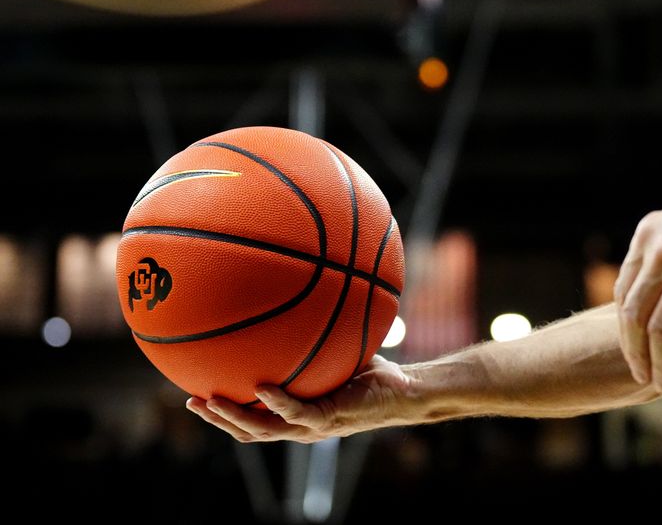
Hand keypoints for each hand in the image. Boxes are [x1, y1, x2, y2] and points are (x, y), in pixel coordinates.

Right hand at [186, 355, 411, 442]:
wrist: (404, 392)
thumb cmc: (371, 373)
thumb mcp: (336, 351)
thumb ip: (314, 335)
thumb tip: (299, 297)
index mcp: (296, 413)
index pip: (253, 419)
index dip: (225, 413)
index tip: (198, 392)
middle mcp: (299, 425)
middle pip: (247, 430)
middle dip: (218, 418)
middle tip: (190, 399)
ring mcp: (312, 427)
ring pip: (262, 430)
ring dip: (233, 418)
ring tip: (208, 401)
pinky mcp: (328, 419)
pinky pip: (296, 413)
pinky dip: (276, 402)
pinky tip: (261, 387)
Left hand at [614, 169, 661, 392]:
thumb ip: (660, 259)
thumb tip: (646, 300)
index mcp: (647, 236)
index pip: (624, 294)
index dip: (626, 330)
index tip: (635, 352)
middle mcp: (661, 251)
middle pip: (634, 316)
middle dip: (636, 353)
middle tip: (644, 377)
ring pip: (660, 331)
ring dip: (661, 366)